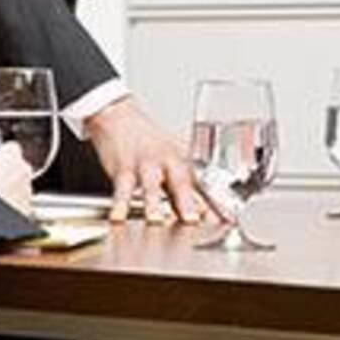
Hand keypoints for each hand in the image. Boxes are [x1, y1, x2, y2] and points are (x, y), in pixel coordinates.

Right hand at [0, 142, 32, 217]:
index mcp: (11, 154)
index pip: (10, 148)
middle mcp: (24, 170)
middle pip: (18, 167)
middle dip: (6, 173)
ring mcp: (28, 189)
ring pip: (20, 187)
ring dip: (10, 191)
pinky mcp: (27, 209)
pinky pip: (21, 205)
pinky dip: (12, 207)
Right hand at [85, 97, 212, 223]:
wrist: (120, 118)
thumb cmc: (149, 142)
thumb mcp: (172, 160)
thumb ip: (187, 188)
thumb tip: (205, 213)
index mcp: (183, 161)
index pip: (201, 185)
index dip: (211, 204)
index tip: (221, 221)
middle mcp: (167, 162)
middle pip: (179, 182)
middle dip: (186, 202)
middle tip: (192, 220)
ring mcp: (145, 165)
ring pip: (149, 184)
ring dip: (153, 203)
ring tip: (155, 220)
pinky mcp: (123, 168)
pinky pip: (121, 187)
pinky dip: (120, 203)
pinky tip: (118, 216)